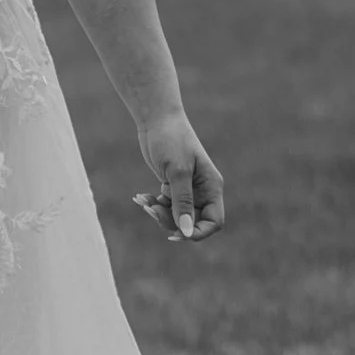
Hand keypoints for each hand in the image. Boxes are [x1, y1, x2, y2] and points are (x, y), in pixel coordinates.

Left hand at [135, 110, 223, 242]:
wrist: (157, 120)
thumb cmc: (171, 140)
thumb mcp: (177, 172)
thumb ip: (182, 203)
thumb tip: (186, 231)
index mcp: (212, 187)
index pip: (213, 221)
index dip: (198, 232)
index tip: (177, 234)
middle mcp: (203, 190)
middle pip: (191, 222)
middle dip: (171, 221)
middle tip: (151, 211)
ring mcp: (187, 189)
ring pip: (176, 216)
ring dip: (158, 213)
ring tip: (143, 201)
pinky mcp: (172, 186)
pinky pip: (165, 205)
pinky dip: (153, 204)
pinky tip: (140, 197)